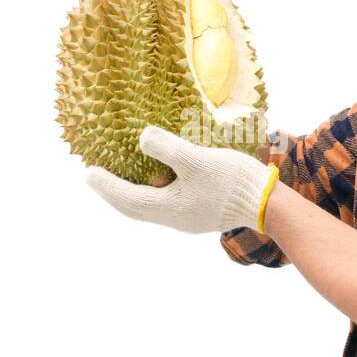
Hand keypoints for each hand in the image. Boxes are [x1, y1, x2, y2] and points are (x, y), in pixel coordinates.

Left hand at [85, 125, 276, 233]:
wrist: (267, 203)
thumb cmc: (232, 181)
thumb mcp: (197, 160)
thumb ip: (167, 149)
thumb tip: (141, 138)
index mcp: (169, 208)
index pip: (128, 199)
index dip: (107, 186)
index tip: (89, 173)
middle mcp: (175, 218)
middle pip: (136, 207)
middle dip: (115, 192)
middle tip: (97, 178)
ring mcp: (189, 217)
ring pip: (152, 206)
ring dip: (134, 192)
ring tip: (123, 176)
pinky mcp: (202, 212)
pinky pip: (168, 202)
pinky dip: (155, 190)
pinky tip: (160, 177)